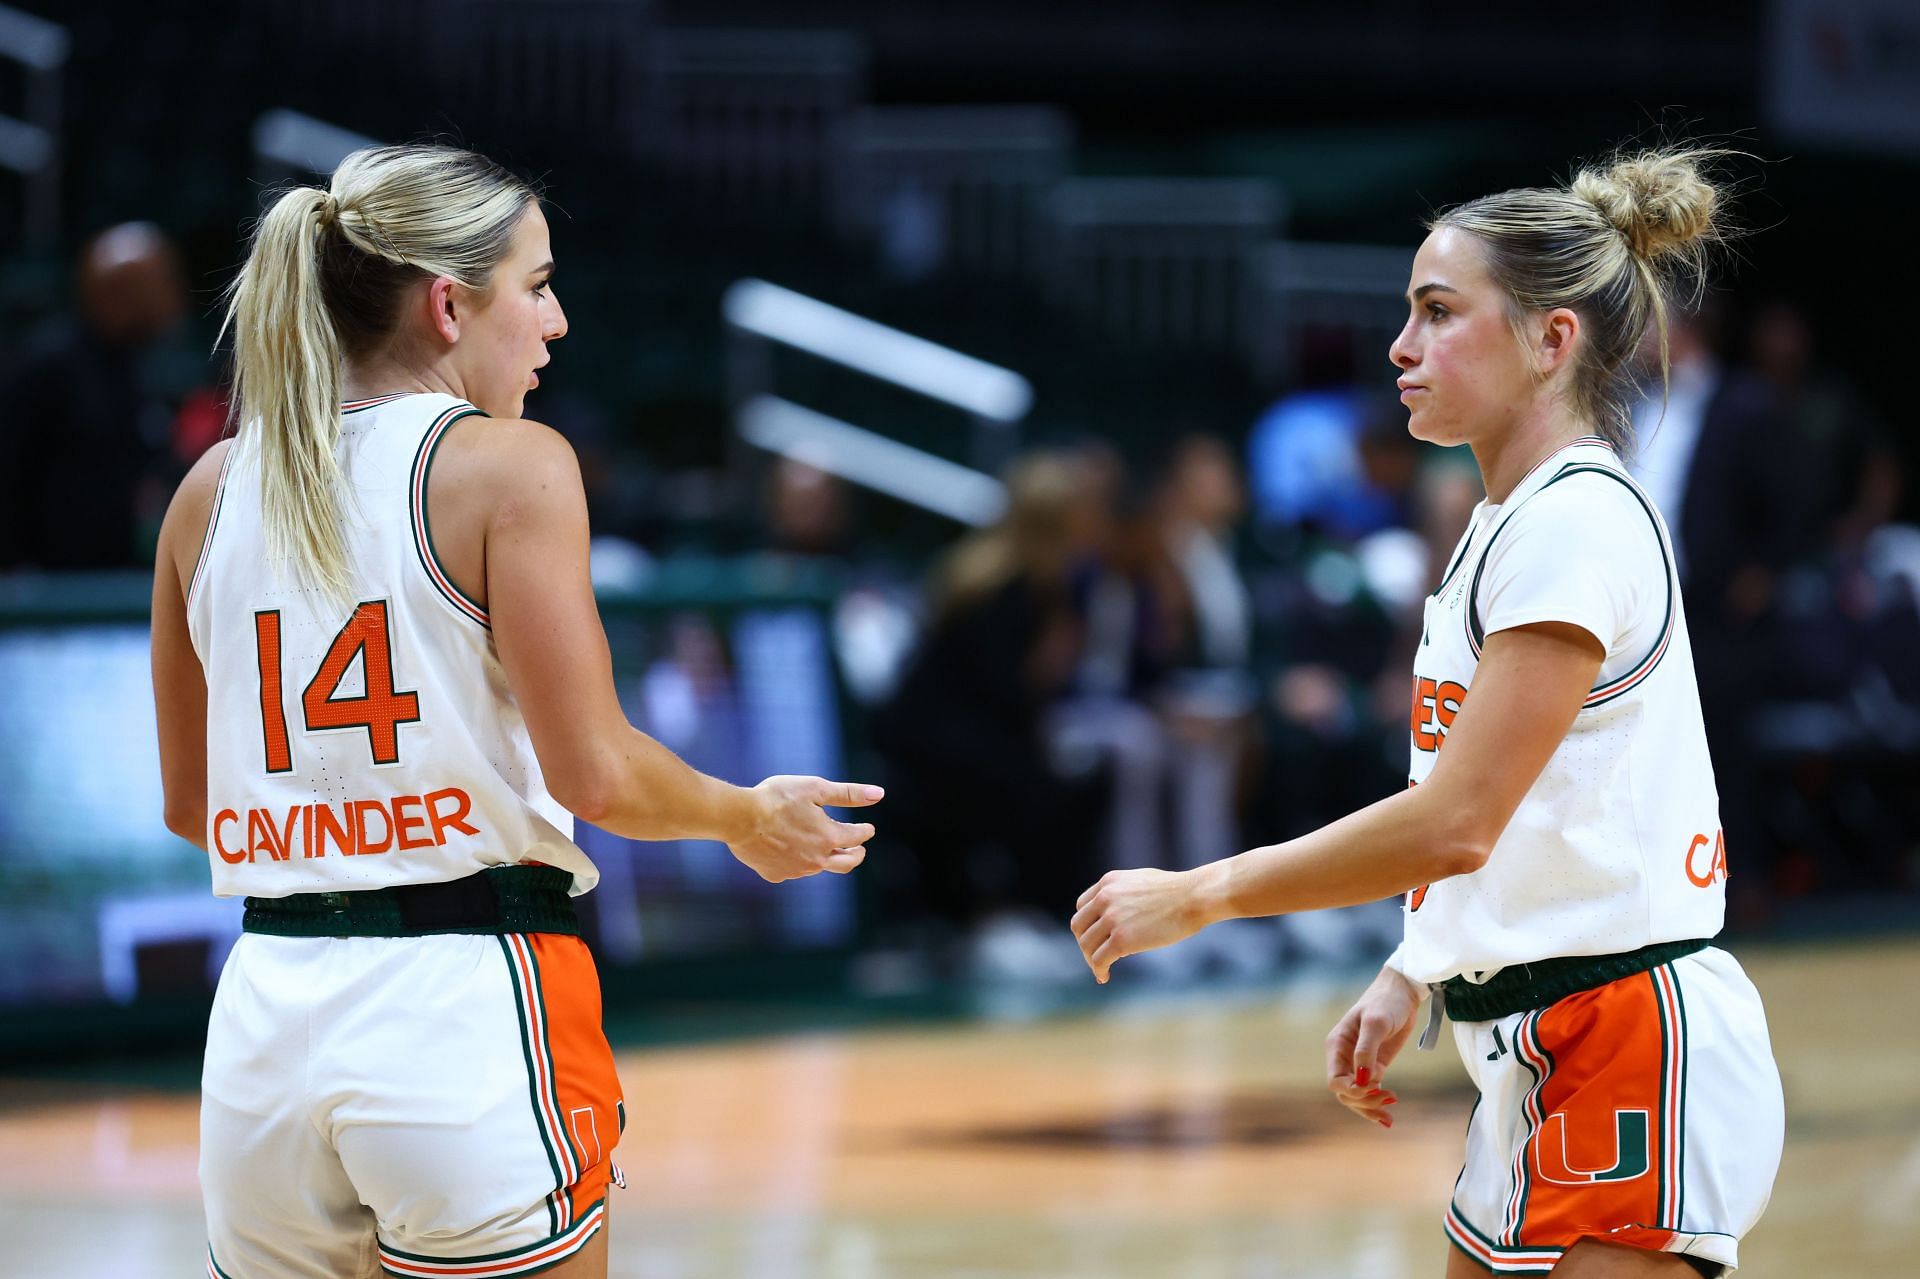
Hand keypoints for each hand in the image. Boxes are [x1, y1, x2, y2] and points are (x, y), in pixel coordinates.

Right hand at [728, 776, 880, 882]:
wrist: (738, 817)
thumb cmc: (777, 798)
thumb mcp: (815, 788)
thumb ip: (848, 794)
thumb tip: (879, 794)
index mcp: (829, 838)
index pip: (857, 837)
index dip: (865, 831)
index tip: (868, 829)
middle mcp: (816, 860)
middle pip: (846, 864)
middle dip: (856, 855)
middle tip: (858, 849)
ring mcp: (796, 870)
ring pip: (819, 868)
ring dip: (826, 858)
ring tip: (823, 847)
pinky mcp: (776, 874)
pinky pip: (792, 870)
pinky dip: (797, 861)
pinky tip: (792, 852)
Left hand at [1070, 867, 1211, 982]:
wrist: (1194, 897)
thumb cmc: (1177, 891)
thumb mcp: (1140, 881)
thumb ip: (1123, 893)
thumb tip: (1119, 910)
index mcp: (1108, 882)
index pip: (1082, 906)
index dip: (1087, 924)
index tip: (1095, 937)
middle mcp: (1105, 898)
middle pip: (1079, 926)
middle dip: (1085, 943)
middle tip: (1096, 956)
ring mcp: (1112, 919)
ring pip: (1086, 945)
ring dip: (1091, 959)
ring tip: (1101, 968)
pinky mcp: (1122, 940)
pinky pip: (1099, 959)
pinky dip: (1099, 970)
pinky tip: (1105, 976)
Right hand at [1324, 964, 1423, 1127]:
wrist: (1403, 992)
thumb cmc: (1385, 1002)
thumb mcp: (1375, 1023)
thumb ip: (1366, 1051)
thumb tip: (1362, 1080)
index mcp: (1337, 1045)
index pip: (1335, 1080)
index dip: (1352, 1091)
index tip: (1373, 1088)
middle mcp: (1344, 1057)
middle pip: (1346, 1092)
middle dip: (1364, 1102)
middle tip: (1390, 1101)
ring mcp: (1359, 1062)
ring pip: (1358, 1095)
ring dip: (1371, 1107)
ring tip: (1390, 1117)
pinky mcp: (1375, 1064)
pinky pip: (1370, 1089)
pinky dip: (1377, 1102)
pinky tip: (1390, 1111)